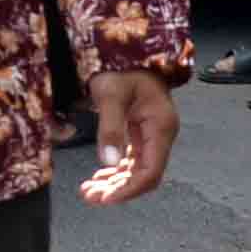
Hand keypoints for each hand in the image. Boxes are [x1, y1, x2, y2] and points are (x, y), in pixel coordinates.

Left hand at [78, 68, 177, 204]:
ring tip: (89, 191)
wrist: (127, 52)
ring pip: (137, 171)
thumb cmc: (121, 69)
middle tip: (90, 196)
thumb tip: (107, 162)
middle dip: (118, 190)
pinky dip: (116, 171)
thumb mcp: (110, 95)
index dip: (129, 189)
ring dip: (115, 183)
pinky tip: (100, 176)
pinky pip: (132, 160)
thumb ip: (110, 128)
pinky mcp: (142, 133)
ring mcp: (152, 135)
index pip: (150, 171)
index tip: (106, 198)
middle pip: (144, 175)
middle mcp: (161, 134)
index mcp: (160, 126)